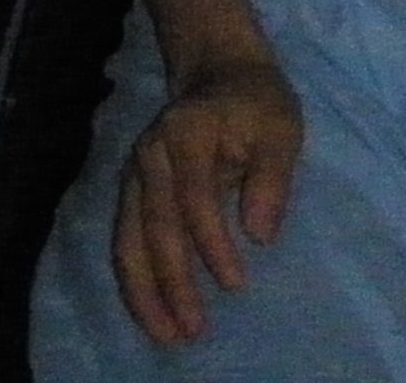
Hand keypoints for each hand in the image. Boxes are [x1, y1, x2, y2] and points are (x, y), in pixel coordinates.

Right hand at [114, 52, 303, 343]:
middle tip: (193, 329)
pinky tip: (151, 312)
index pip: (193, 195)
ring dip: (143, 290)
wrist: (218, 71)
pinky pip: (125, 241)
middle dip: (171, 281)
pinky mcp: (132, 191)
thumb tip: (259, 234)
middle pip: (153, 224)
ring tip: (166, 335)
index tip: (236, 284)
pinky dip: (135, 280)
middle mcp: (150, 153)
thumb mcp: (280, 127)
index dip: (211, 242)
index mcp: (185, 131)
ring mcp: (134, 173)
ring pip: (128, 238)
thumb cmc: (256, 104)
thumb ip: (272, 176)